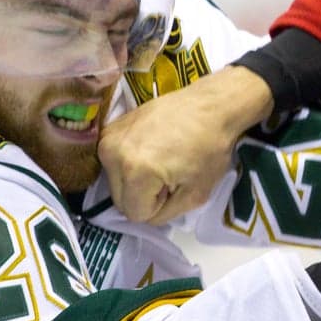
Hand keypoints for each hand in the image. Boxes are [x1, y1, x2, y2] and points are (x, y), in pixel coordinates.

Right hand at [99, 66, 273, 223]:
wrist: (212, 105)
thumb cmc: (210, 148)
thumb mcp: (196, 195)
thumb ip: (166, 215)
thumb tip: (148, 215)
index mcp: (135, 172)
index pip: (135, 214)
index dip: (157, 207)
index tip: (175, 186)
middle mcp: (113, 154)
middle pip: (120, 199)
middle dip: (144, 196)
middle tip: (170, 175)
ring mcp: (108, 138)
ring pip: (115, 181)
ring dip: (136, 180)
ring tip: (162, 161)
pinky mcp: (110, 127)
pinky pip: (115, 161)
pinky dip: (130, 162)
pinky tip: (152, 148)